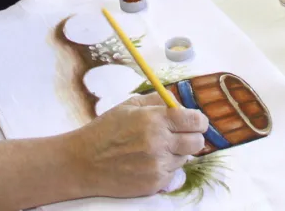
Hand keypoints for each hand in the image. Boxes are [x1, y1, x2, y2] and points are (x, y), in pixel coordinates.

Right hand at [68, 94, 208, 197]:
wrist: (84, 162)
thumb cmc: (106, 130)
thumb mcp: (129, 105)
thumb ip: (158, 101)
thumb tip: (180, 103)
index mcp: (155, 120)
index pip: (195, 121)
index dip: (199, 121)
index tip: (196, 122)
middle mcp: (160, 143)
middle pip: (197, 142)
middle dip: (192, 137)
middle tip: (180, 135)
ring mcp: (158, 166)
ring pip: (185, 158)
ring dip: (176, 153)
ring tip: (154, 149)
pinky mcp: (155, 183)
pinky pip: (173, 174)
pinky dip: (165, 167)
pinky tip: (147, 162)